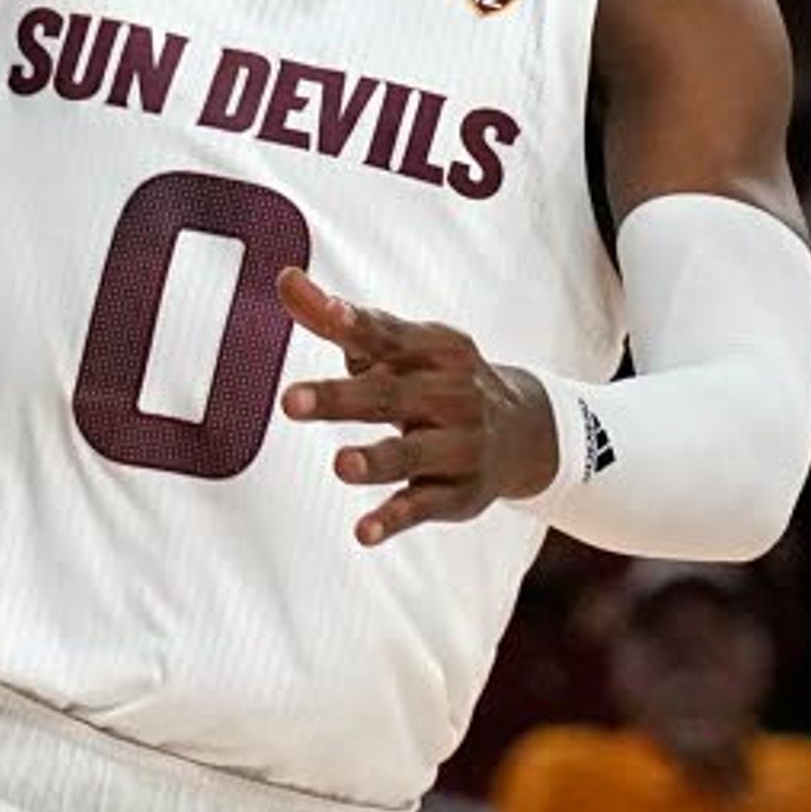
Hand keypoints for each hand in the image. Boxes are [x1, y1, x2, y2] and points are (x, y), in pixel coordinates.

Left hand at [277, 269, 562, 543]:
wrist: (524, 431)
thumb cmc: (436, 380)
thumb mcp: (399, 346)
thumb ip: (339, 320)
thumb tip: (286, 278)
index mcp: (436, 350)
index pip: (387, 335)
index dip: (353, 323)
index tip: (324, 311)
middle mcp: (450, 394)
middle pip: (390, 396)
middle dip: (341, 398)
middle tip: (291, 401)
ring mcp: (458, 445)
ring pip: (411, 455)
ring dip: (377, 460)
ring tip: (341, 464)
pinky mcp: (457, 493)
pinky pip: (423, 507)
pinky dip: (394, 520)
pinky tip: (364, 532)